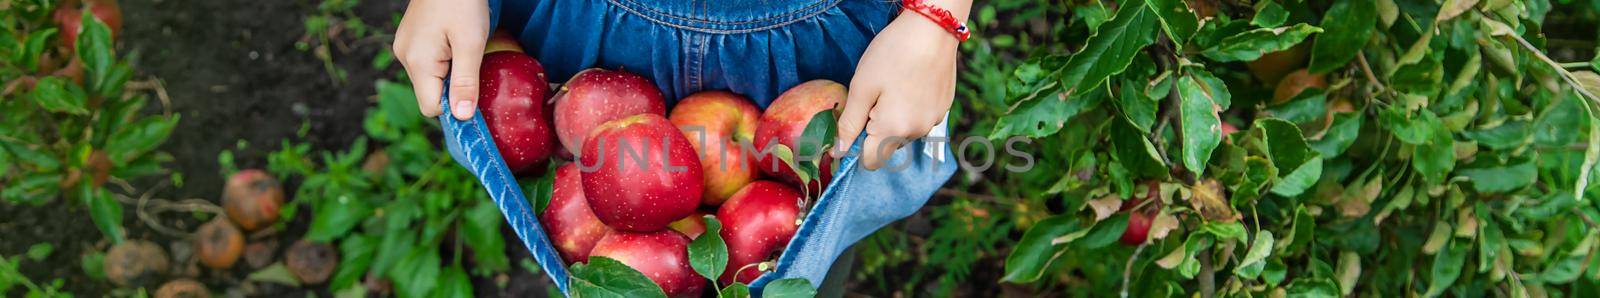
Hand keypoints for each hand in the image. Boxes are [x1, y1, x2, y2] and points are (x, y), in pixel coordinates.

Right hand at [392, 0, 488, 119]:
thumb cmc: (462, 2)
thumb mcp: (471, 43)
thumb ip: (466, 82)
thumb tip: (462, 118)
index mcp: (417, 62)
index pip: (432, 108)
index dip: (456, 107)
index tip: (477, 94)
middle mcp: (405, 57)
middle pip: (430, 94)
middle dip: (454, 88)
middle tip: (474, 65)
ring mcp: (406, 47)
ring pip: (430, 79)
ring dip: (450, 73)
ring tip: (465, 49)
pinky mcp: (411, 39)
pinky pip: (428, 63)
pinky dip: (444, 61)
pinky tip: (456, 43)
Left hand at [833, 8, 965, 169]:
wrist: (933, 28)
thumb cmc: (892, 54)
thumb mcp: (862, 87)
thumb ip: (849, 124)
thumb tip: (837, 151)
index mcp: (894, 130)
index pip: (869, 161)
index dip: (856, 146)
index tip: (852, 122)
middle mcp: (917, 132)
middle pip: (887, 146)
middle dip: (875, 128)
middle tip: (873, 96)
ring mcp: (934, 120)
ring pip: (904, 132)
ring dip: (894, 119)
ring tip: (893, 86)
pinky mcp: (944, 107)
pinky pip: (920, 118)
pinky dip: (911, 108)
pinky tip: (909, 83)